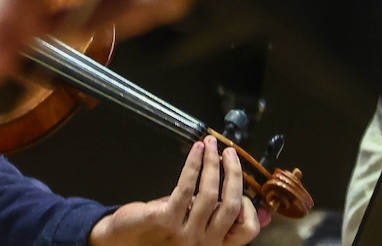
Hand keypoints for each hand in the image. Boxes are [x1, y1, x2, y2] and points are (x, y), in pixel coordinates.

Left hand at [90, 136, 269, 245]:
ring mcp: (185, 235)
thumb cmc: (160, 235)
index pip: (247, 230)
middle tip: (230, 153)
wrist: (123, 244)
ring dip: (213, 163)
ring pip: (210, 193)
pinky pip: (185, 186)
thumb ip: (217, 218)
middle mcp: (204, 244)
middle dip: (233, 173)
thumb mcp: (195, 229)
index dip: (250, 205)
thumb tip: (258, 209)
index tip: (243, 185)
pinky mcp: (166, 220)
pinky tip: (196, 150)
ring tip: (212, 145)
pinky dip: (194, 164)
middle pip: (232, 205)